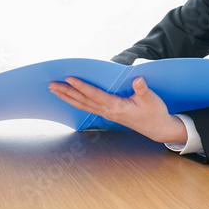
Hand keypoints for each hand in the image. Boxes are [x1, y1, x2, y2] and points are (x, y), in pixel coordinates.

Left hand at [48, 76, 186, 143]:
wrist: (158, 129)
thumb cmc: (154, 113)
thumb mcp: (151, 99)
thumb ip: (142, 90)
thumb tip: (138, 79)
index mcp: (117, 106)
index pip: (95, 95)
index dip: (82, 86)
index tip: (70, 78)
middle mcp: (108, 111)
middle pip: (83, 101)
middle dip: (66, 92)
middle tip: (51, 84)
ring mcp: (106, 114)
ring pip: (82, 105)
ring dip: (67, 97)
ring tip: (54, 90)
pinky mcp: (107, 114)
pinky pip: (87, 107)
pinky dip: (75, 101)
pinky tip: (68, 97)